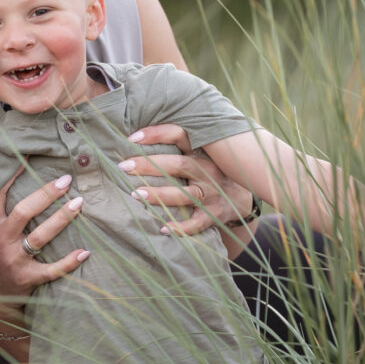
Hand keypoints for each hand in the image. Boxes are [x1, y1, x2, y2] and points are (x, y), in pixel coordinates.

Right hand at [0, 169, 88, 303]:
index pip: (0, 196)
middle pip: (24, 211)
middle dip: (46, 194)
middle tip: (66, 180)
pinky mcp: (26, 278)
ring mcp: (14, 260)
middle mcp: (1, 240)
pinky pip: (50, 270)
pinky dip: (68, 262)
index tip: (29, 156)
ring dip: (60, 219)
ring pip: (39, 237)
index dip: (13, 176)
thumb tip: (12, 177)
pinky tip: (85, 252)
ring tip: (78, 204)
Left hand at [119, 124, 254, 234]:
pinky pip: (197, 223)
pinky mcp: (214, 215)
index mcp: (203, 152)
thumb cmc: (209, 172)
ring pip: (186, 194)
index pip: (181, 136)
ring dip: (160, 195)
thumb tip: (135, 137)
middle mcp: (209, 171)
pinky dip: (181, 228)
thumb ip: (178, 147)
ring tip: (135, 195)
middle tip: (124, 166)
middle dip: (150, 166)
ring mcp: (212, 194)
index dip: (158, 134)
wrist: (240, 199)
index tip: (132, 137)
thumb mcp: (201, 155)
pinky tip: (163, 229)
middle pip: (179, 165)